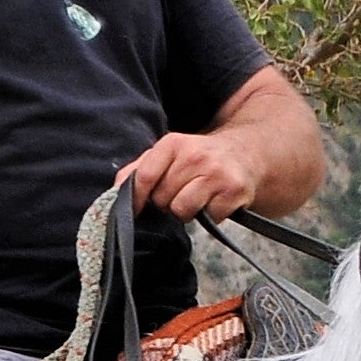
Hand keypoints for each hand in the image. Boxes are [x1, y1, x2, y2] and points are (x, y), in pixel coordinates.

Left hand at [122, 129, 258, 222]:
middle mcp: (195, 156)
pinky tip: (214, 201)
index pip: (145, 176)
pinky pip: (207, 217)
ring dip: (186, 211)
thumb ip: (141, 168)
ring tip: (196, 198)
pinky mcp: (233, 192)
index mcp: (174, 143)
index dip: (136, 197)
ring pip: (181, 210)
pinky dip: (209, 215)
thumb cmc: (201, 158)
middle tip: (181, 192)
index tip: (134, 208)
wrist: (245, 154)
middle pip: (162, 198)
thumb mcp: (170, 154)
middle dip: (167, 202)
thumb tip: (115, 189)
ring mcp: (216, 174)